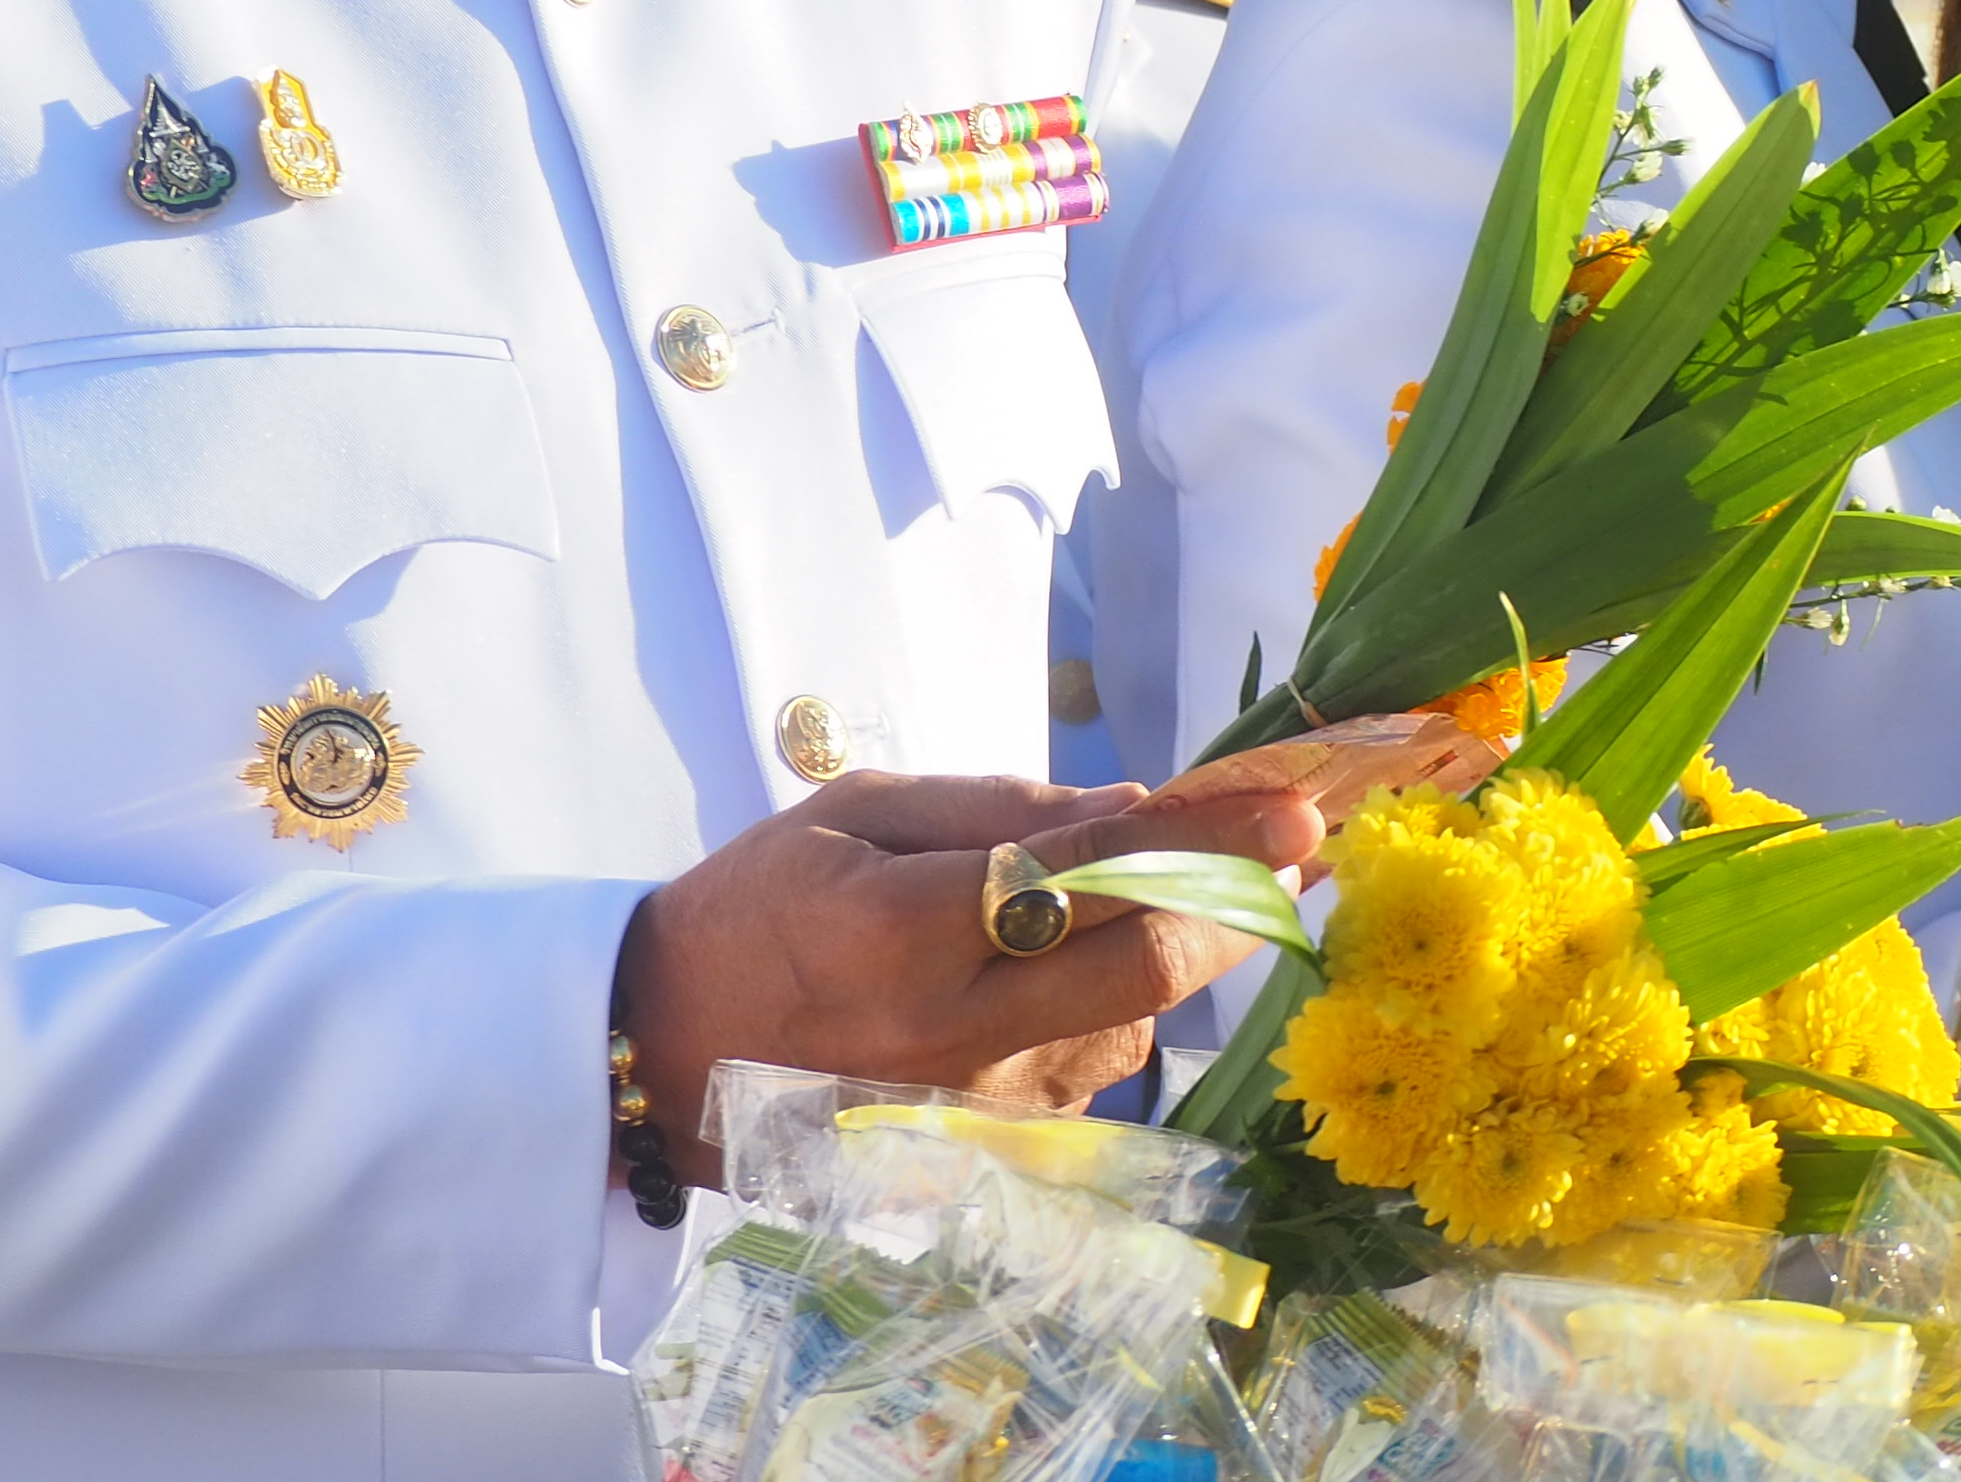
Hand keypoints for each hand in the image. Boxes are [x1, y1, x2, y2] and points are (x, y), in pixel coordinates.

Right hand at [619, 770, 1325, 1155]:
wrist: (669, 1057)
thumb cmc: (756, 909)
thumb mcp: (853, 813)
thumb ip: (996, 807)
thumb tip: (1133, 807)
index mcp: (903, 928)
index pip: (1088, 871)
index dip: (1202, 835)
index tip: (1291, 806)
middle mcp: (953, 1033)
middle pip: (1146, 972)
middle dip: (1231, 901)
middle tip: (1281, 847)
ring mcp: (977, 1110)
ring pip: (1133, 1027)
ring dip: (1169, 955)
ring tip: (1152, 899)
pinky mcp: (990, 1155)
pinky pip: (1091, 1070)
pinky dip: (1109, 1010)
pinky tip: (1067, 973)